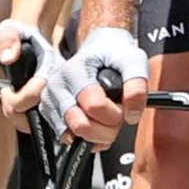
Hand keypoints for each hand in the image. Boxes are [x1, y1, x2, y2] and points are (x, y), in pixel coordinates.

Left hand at [0, 18, 61, 120]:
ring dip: (19, 118)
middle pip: (40, 115)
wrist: (33, 36)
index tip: (5, 91)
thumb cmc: (21, 34)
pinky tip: (16, 106)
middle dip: (16, 112)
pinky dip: (24, 119)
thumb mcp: (11, 31)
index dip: (17, 99)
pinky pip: (40, 121)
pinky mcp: (52, 103)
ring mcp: (56, 96)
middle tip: (5, 97)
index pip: (36, 94)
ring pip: (41, 122)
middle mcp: (57, 84)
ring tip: (9, 101)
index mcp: (51, 68)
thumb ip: (8, 40)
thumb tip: (8, 58)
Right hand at [58, 26, 148, 147]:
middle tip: (115, 114)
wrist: (99, 50)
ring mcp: (51, 101)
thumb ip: (137, 87)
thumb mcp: (133, 60)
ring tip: (105, 116)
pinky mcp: (51, 114)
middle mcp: (57, 86)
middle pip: (81, 125)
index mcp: (74, 71)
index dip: (115, 113)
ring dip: (97, 134)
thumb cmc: (113, 55)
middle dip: (106, 128)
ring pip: (74, 135)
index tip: (123, 105)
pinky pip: (69, 138)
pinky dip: (88, 137)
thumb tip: (131, 116)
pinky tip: (96, 123)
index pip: (95, 106)